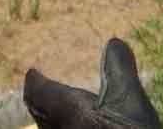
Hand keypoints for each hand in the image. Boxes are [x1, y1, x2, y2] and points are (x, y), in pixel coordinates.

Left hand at [24, 38, 162, 128]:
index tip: (32, 73)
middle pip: (39, 114)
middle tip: (35, 89)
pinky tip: (72, 127)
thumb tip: (114, 42)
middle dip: (37, 100)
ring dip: (47, 117)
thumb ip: (120, 70)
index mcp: (67, 110)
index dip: (35, 82)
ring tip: (52, 109)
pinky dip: (58, 127)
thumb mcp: (130, 99)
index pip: (40, 93)